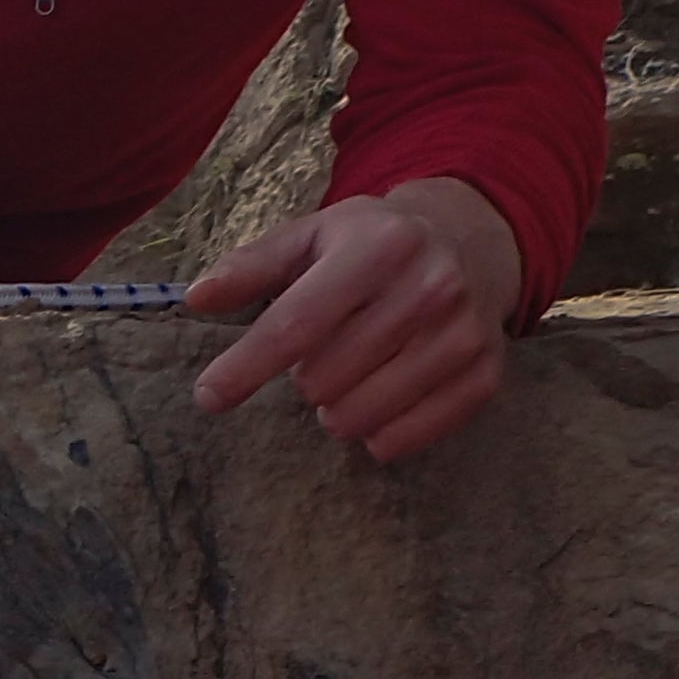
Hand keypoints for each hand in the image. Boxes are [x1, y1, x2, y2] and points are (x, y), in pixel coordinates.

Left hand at [188, 177, 525, 463]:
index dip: (246, 368)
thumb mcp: (313, 237)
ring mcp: (462, 336)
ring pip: (356, 419)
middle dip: (306, 377)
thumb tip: (196, 298)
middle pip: (321, 382)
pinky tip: (384, 393)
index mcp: (379, 247)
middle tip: (327, 349)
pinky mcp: (482, 378)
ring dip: (337, 408)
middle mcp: (429, 288)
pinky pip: (398, 441)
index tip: (209, 396)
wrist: (472, 243)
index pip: (297, 325)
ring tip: (354, 370)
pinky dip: (377, 432)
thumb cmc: (372, 245)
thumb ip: (251, 267)